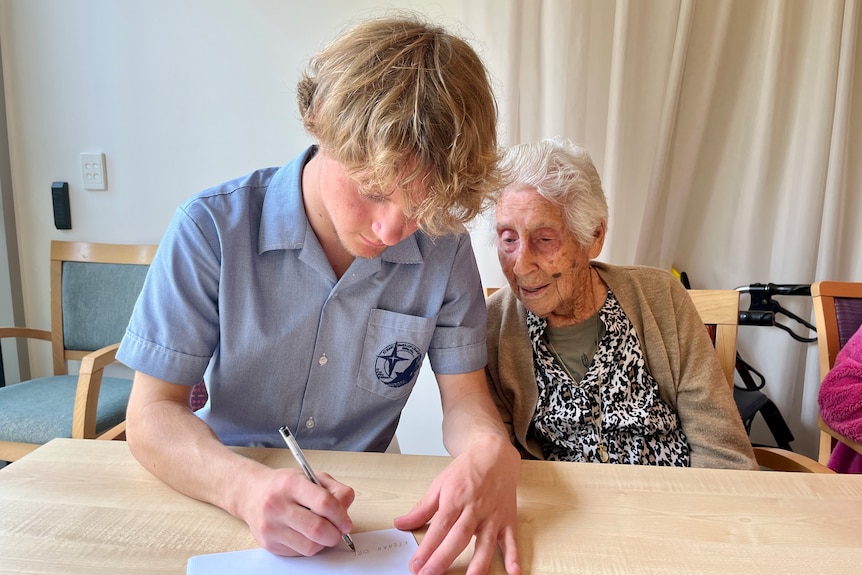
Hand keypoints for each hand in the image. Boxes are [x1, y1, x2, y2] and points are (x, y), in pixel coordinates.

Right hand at [237, 466, 354, 556]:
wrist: (252, 494)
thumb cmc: (285, 485)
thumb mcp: (311, 476)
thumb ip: (335, 490)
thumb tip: (346, 512)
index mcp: (291, 484)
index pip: (324, 503)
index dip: (340, 515)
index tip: (346, 522)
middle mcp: (278, 505)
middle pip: (317, 529)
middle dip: (335, 534)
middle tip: (339, 531)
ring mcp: (271, 527)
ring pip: (310, 546)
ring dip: (323, 542)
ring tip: (322, 532)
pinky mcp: (269, 544)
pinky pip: (299, 553)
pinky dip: (309, 546)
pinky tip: (306, 534)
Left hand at [393, 436, 520, 574]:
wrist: (494, 454)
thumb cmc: (467, 470)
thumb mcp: (439, 484)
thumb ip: (421, 509)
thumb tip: (401, 524)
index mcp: (455, 499)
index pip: (439, 527)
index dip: (427, 548)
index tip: (416, 565)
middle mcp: (474, 509)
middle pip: (458, 537)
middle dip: (444, 559)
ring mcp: (492, 515)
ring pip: (485, 542)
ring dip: (479, 563)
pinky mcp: (507, 520)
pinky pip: (511, 540)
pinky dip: (514, 556)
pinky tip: (514, 572)